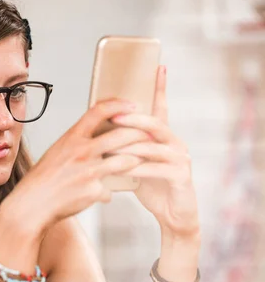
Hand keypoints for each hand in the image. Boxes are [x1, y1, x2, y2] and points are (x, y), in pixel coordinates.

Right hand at [2, 98, 151, 236]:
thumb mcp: (57, 151)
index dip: (119, 104)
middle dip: (141, 134)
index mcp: (72, 138)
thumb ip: (77, 142)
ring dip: (136, 162)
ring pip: (126, 161)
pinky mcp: (94, 191)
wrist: (32, 204)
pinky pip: (109, 191)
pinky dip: (106, 194)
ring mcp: (89, 172)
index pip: (99, 111)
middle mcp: (82, 151)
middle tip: (150, 135)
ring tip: (139, 162)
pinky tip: (102, 196)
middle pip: (121, 135)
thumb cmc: (43, 178)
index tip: (133, 104)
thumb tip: (95, 134)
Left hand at [108, 66, 199, 238]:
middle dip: (133, 118)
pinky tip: (125, 168)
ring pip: (153, 146)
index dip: (160, 88)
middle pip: (154, 123)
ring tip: (111, 143)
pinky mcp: (181, 176)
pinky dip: (139, 167)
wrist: (172, 215)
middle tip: (114, 116)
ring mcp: (180, 159)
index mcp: (163, 137)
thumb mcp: (136, 162)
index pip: (161, 108)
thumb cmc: (152, 186)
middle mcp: (174, 143)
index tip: (158, 67)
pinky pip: (157, 168)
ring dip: (130, 144)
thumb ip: (125, 146)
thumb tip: (100, 131)